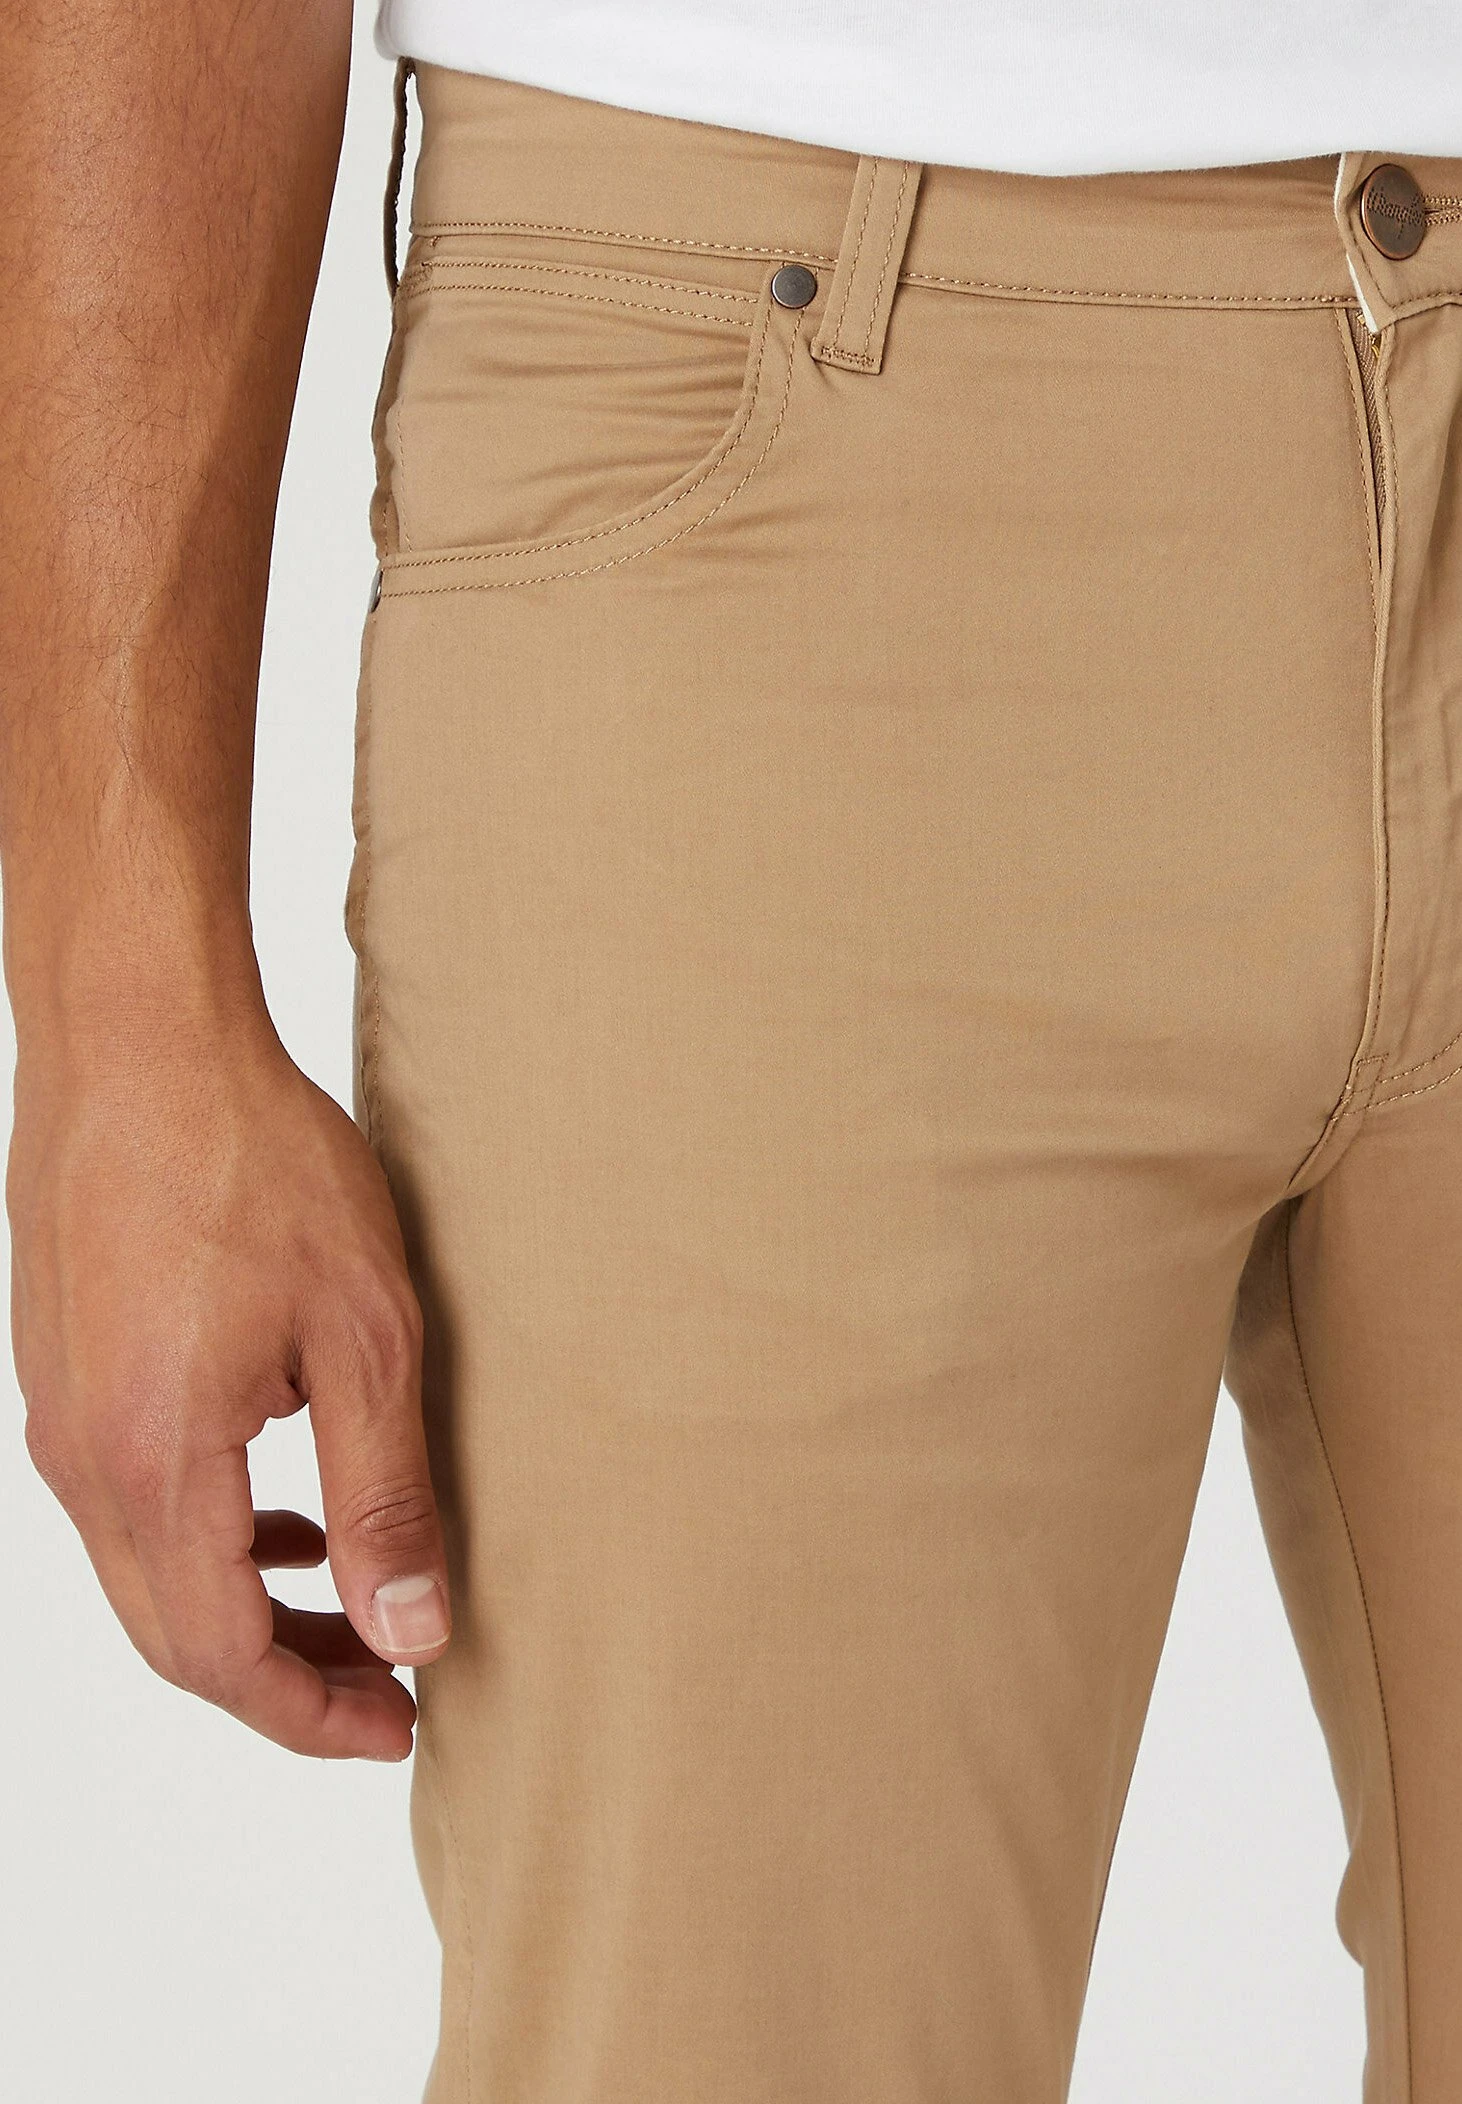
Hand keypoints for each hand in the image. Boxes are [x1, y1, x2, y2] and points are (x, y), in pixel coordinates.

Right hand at [8, 1007, 449, 1760]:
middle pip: (174, 1634)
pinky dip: (207, 1536)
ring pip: (148, 1571)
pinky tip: (279, 1509)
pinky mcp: (62, 1370)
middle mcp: (85, 1459)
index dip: (311, 1712)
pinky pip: (129, 1499)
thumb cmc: (254, 1163)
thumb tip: (407, 1633)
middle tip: (383, 1688)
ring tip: (346, 1606)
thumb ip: (383, 1495)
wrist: (138, 1039)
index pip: (222, 1656)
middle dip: (281, 1678)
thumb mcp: (362, 1333)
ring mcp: (60, 1415)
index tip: (396, 1726)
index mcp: (156, 1466)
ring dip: (245, 1608)